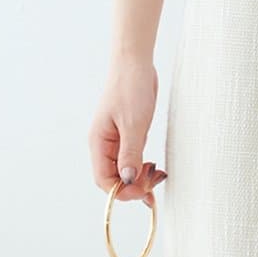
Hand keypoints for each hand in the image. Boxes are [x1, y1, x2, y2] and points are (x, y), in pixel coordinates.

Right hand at [89, 57, 166, 204]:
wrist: (136, 64)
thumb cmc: (130, 88)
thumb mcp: (133, 123)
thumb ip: (130, 154)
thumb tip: (128, 180)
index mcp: (99, 143)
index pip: (104, 180)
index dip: (122, 191)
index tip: (142, 192)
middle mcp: (105, 145)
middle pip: (114, 179)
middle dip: (134, 186)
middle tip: (155, 182)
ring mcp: (117, 141)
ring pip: (125, 171)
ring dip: (141, 178)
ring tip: (158, 175)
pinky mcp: (129, 135)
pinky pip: (133, 159)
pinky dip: (144, 167)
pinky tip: (155, 168)